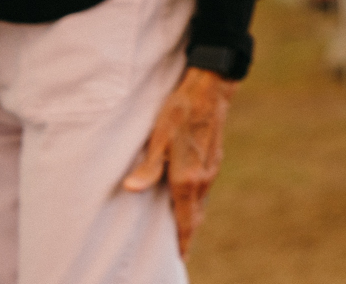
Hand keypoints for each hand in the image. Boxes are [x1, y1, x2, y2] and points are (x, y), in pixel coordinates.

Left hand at [123, 65, 237, 255]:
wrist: (212, 86)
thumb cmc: (181, 110)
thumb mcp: (158, 138)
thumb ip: (148, 168)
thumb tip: (131, 190)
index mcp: (188, 179)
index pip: (186, 222)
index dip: (182, 243)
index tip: (179, 259)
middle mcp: (204, 179)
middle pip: (194, 217)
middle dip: (186, 236)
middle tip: (178, 254)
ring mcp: (212, 169)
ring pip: (199, 202)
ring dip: (190, 218)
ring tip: (179, 232)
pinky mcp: (214, 158)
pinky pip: (203, 189)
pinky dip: (194, 201)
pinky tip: (185, 199)